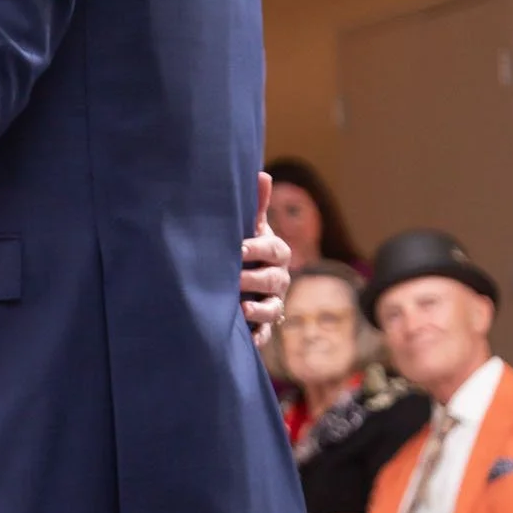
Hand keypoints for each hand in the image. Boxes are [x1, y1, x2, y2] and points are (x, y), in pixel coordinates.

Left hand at [242, 172, 288, 347]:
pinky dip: (257, 337)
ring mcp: (273, 303)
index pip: (272, 249)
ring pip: (272, 308)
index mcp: (276, 253)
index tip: (238, 248)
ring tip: (241, 309)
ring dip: (258, 309)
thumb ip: (257, 206)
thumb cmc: (247, 250)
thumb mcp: (253, 229)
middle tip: (234, 279)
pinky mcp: (264, 325)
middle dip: (254, 278)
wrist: (247, 283)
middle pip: (274, 279)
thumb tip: (262, 173)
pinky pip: (264, 333)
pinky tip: (246, 339)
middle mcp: (278, 279)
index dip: (257, 249)